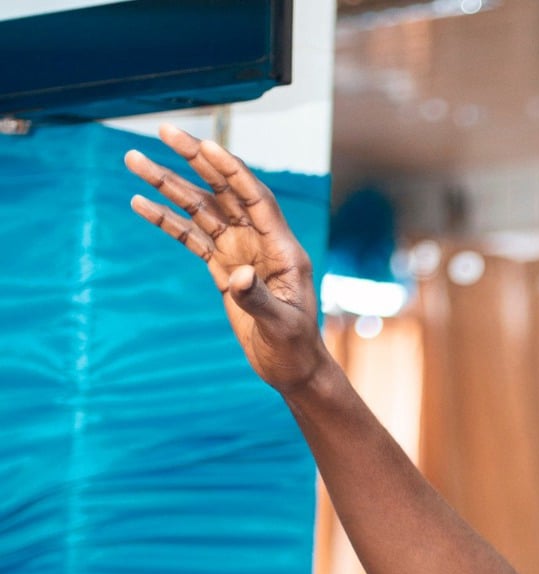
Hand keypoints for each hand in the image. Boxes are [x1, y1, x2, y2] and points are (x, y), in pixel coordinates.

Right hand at [125, 125, 327, 394]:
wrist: (292, 369)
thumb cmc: (295, 348)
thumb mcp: (281, 326)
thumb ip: (260, 300)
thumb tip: (238, 277)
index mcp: (282, 249)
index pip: (255, 199)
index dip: (231, 171)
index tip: (205, 147)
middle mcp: (260, 242)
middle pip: (223, 191)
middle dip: (195, 160)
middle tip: (164, 130)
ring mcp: (240, 253)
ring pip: (201, 210)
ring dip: (169, 185)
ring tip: (134, 161)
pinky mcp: (223, 268)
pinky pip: (191, 237)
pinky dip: (167, 221)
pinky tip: (140, 203)